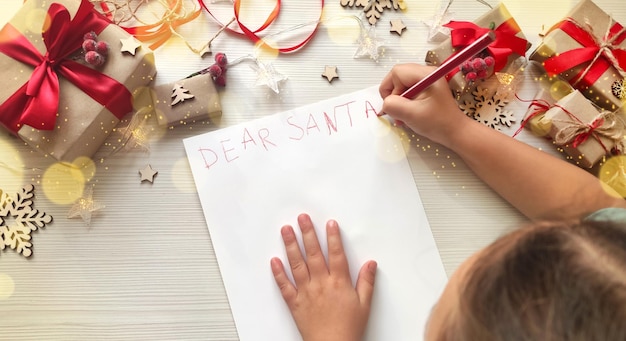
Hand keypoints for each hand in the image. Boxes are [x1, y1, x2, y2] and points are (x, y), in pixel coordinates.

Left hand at [270, 213, 376, 340]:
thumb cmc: (348, 329)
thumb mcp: (364, 305)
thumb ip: (366, 282)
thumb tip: (371, 264)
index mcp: (339, 283)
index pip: (336, 254)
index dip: (333, 237)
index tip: (330, 224)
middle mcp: (321, 284)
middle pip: (314, 253)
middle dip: (308, 233)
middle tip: (302, 218)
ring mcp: (306, 292)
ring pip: (297, 264)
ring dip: (291, 245)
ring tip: (286, 230)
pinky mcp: (294, 303)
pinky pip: (284, 285)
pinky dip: (278, 272)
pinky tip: (274, 260)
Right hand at [379, 63, 470, 145]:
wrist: (455, 132)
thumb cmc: (438, 123)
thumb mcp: (411, 115)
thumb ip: (394, 105)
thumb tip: (385, 103)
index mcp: (426, 75)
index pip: (396, 72)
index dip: (390, 88)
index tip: (395, 106)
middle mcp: (426, 73)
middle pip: (397, 77)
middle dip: (393, 95)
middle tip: (398, 112)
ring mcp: (426, 80)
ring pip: (401, 84)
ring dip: (398, 101)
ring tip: (404, 115)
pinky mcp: (425, 88)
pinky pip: (407, 90)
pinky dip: (403, 102)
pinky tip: (408, 113)